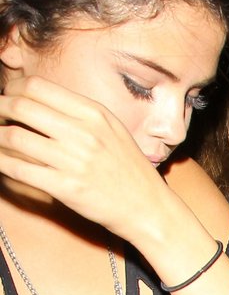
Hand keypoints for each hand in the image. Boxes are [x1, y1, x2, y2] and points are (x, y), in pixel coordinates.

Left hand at [0, 76, 162, 240]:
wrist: (147, 206)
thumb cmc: (127, 169)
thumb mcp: (111, 129)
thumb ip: (78, 114)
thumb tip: (41, 103)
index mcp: (92, 112)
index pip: (38, 87)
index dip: (14, 89)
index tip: (7, 97)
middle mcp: (82, 132)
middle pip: (22, 106)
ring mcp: (73, 160)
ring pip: (16, 137)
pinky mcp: (66, 188)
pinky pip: (21, 170)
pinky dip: (1, 163)